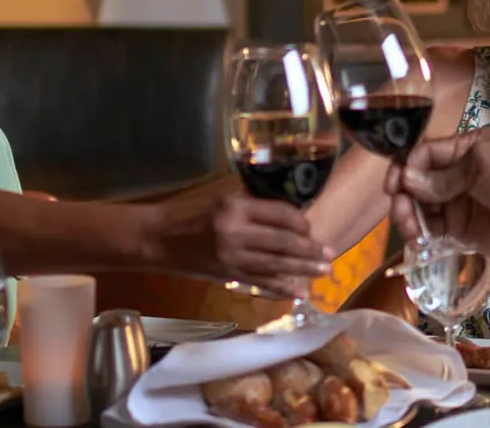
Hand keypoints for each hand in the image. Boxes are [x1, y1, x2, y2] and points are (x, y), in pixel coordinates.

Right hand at [151, 189, 330, 297]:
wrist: (159, 238)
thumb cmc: (190, 212)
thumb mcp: (222, 198)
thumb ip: (253, 204)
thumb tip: (289, 210)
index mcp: (235, 207)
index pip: (280, 214)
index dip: (301, 221)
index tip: (312, 226)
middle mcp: (236, 233)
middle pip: (283, 242)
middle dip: (310, 249)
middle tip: (330, 253)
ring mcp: (232, 257)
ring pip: (276, 265)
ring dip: (303, 270)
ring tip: (324, 271)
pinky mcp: (228, 275)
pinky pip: (261, 283)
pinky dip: (281, 288)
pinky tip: (298, 292)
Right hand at [386, 129, 489, 261]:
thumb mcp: (484, 167)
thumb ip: (445, 176)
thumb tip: (408, 180)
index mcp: (465, 149)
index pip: (425, 153)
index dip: (406, 166)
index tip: (396, 184)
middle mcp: (457, 174)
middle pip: (417, 181)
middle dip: (403, 194)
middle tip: (400, 210)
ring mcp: (457, 202)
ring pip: (420, 206)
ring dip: (408, 215)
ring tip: (411, 229)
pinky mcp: (459, 229)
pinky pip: (431, 228)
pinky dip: (420, 233)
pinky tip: (417, 240)